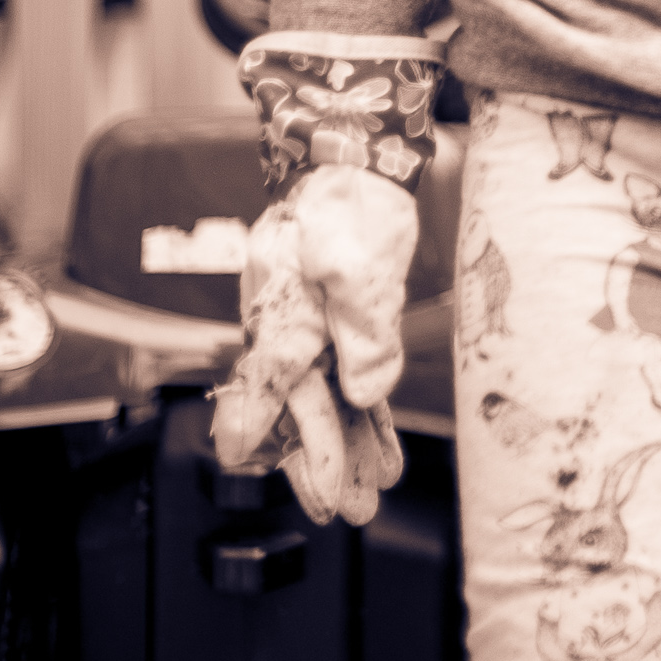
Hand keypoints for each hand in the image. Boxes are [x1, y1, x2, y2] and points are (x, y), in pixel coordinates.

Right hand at [214, 28, 437, 532]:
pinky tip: (382, 442)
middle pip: (302, 413)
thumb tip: (367, 386)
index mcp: (282, 319)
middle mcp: (289, 328)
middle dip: (324, 466)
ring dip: (349, 447)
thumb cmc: (348, 197)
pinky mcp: (339, 314)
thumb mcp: (358, 263)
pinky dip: (364, 411)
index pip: (278, 402)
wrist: (352, 149)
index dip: (297, 453)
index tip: (315, 495)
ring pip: (327, 401)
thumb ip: (363, 331)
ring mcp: (312, 323)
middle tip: (350, 511)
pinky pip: (347, 374)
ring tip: (375, 492)